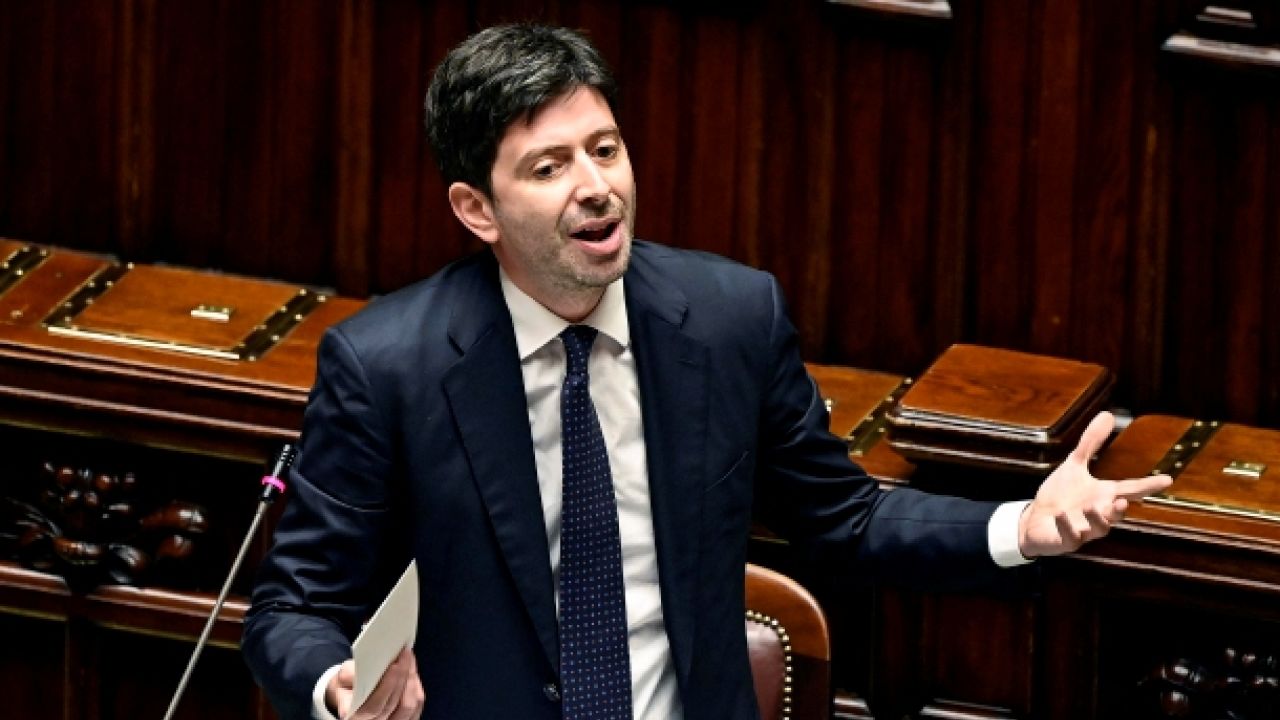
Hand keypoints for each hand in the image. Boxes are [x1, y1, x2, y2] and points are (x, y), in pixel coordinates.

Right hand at [326, 646, 423, 719]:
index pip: (374, 707)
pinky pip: (416, 708)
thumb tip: (363, 671)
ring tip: (408, 660)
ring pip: (408, 707)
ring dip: (411, 680)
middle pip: (394, 705)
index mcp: (355, 715)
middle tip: (405, 655)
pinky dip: (416, 688)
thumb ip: (351, 675)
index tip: (394, 665)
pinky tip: (412, 672)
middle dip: (402, 677)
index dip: (387, 687)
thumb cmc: (347, 684)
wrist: (350, 694)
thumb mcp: (342, 677)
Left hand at [1018, 411, 1171, 557]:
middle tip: (1123, 501)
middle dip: (1120, 510)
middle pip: (1116, 514)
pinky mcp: (1066, 540)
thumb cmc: (1060, 495)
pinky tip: (1060, 515)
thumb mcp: (1074, 465)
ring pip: (1098, 529)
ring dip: (1097, 519)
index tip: (1167, 479)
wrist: (1036, 521)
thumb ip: (1091, 443)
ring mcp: (1084, 530)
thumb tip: (1108, 414)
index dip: (1148, 485)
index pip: (1130, 490)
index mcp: (1103, 496)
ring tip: (1092, 506)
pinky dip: (1067, 527)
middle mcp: (1098, 514)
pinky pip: (1070, 536)